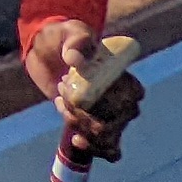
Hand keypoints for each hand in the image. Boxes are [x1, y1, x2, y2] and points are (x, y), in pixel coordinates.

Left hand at [27, 19, 138, 158]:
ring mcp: (110, 114)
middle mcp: (122, 97)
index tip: (83, 91)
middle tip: (65, 94)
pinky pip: (109, 149)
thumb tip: (75, 60)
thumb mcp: (68, 32)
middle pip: (119, 119)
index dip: (111, 99)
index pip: (134, 94)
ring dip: (85, 129)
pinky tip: (77, 139)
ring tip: (65, 108)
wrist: (46, 54)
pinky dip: (95, 149)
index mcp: (123, 74)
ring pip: (111, 136)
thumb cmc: (64, 39)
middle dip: (88, 113)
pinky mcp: (94, 127)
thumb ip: (75, 41)